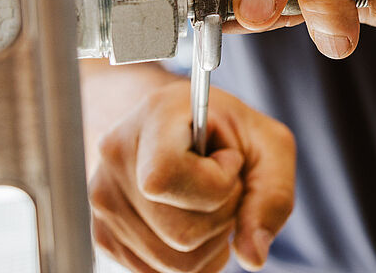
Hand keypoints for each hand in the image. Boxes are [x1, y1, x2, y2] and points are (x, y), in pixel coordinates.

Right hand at [89, 82, 294, 272]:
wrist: (184, 123)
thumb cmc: (230, 131)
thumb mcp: (270, 145)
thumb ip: (273, 197)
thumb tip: (252, 257)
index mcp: (153, 117)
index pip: (164, 179)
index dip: (214, 183)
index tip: (227, 160)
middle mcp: (115, 157)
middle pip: (178, 234)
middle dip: (221, 217)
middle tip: (223, 184)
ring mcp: (102, 199)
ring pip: (169, 262)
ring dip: (207, 241)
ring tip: (207, 201)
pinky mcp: (104, 234)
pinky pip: (155, 272)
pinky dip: (188, 257)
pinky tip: (192, 221)